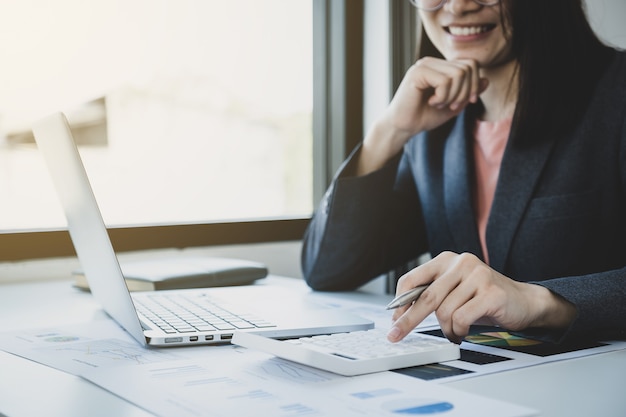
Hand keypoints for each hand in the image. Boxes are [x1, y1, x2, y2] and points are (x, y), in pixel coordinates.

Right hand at [357, 57, 488, 174]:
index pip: (471, 64)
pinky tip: (431, 102)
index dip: (474, 84)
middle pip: (468, 67)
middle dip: (464, 92)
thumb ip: (468, 93)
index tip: (464, 103)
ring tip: (439, 104)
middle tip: (451, 106)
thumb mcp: (453, 106)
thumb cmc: (424, 116)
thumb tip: (486, 80)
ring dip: (453, 96)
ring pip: (458, 74)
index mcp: (440, 66)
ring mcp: (424, 65)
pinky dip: (443, 97)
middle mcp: (432, 62)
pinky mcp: (417, 72)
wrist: (402, 127)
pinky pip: (445, 81)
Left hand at [387, 252, 576, 343]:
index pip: (412, 279)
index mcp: (446, 260)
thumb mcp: (453, 291)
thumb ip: (431, 295)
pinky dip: (459, 331)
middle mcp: (460, 263)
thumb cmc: (483, 299)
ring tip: (455, 332)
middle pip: (425, 297)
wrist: (523, 302)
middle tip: (396, 335)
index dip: (400, 302)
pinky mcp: (491, 292)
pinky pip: (461, 318)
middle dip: (408, 320)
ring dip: (446, 330)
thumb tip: (400, 313)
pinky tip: (464, 332)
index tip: (393, 319)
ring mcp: (477, 275)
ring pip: (444, 312)